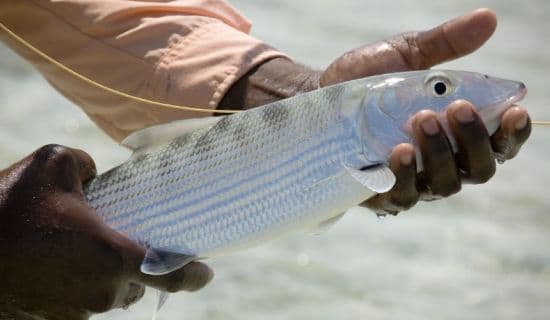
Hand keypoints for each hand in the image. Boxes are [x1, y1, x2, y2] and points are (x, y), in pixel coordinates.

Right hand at [0, 145, 211, 319]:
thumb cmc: (10, 207)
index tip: (206, 273)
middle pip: (134, 281)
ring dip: (101, 275)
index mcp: (112, 257)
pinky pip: (79, 303)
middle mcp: (101, 291)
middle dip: (131, 264)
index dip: (192, 276)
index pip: (168, 273)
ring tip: (76, 249)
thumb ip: (88, 164)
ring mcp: (76, 311)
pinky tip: (57, 263)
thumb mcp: (53, 163)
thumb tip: (96, 176)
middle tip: (112, 239)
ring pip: (106, 294)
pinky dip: (76, 286)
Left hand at [318, 8, 530, 214]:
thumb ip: (444, 44)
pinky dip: (405, 175)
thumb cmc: (368, 81)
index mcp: (456, 133)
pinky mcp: (382, 194)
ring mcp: (414, 182)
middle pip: (479, 168)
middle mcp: (442, 163)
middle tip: (454, 108)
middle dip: (474, 139)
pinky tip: (398, 152)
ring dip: (441, 154)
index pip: (498, 143)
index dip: (513, 132)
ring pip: (446, 184)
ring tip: (421, 120)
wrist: (318, 99)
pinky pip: (403, 196)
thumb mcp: (405, 56)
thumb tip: (488, 19)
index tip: (515, 110)